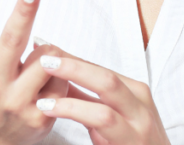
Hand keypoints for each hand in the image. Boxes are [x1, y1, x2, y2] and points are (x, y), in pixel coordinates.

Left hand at [33, 43, 170, 144]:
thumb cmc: (132, 144)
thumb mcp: (112, 118)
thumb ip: (87, 99)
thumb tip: (57, 77)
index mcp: (134, 92)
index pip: (99, 69)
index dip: (70, 58)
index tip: (44, 48)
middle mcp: (140, 103)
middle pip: (104, 75)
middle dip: (72, 64)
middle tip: (43, 57)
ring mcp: (138, 122)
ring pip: (106, 90)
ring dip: (72, 80)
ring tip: (43, 78)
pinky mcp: (132, 140)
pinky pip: (102, 118)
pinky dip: (74, 109)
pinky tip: (52, 108)